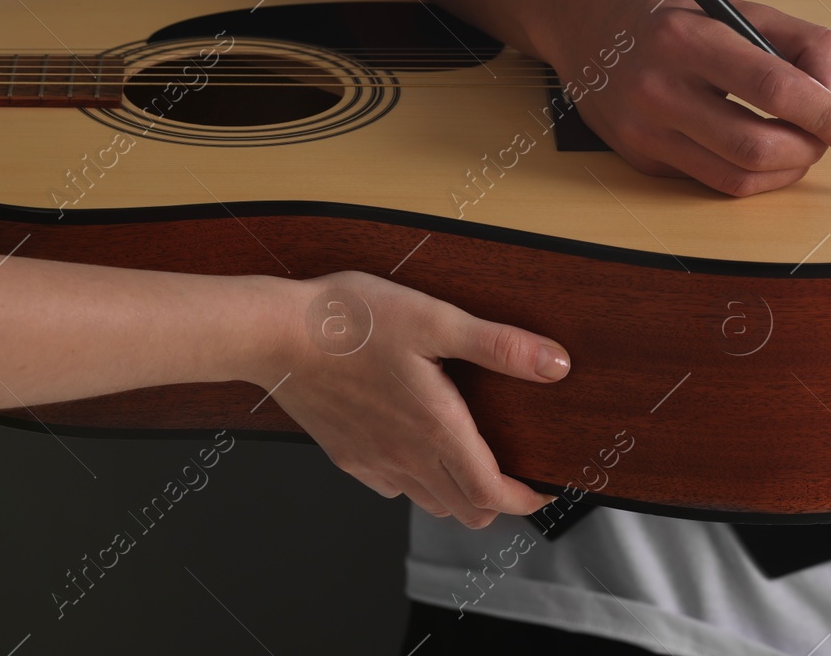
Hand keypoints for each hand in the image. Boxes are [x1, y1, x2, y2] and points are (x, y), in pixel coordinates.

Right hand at [264, 270, 570, 528]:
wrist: (275, 334)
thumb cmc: (352, 322)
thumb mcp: (436, 320)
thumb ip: (499, 345)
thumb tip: (555, 364)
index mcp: (435, 429)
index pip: (491, 494)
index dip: (524, 500)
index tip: (541, 491)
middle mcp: (406, 456)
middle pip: (464, 510)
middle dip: (495, 502)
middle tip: (512, 478)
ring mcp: (373, 461)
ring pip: (427, 503)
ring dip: (457, 496)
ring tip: (470, 466)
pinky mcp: (346, 455)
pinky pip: (389, 488)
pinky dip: (414, 483)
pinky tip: (415, 450)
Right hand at [546, 0, 830, 196]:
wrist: (587, 25)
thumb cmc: (669, 16)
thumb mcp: (734, 6)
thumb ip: (799, 42)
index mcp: (686, 39)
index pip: (769, 85)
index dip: (821, 113)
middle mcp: (657, 88)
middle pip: (754, 145)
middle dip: (807, 149)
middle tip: (826, 137)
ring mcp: (644, 131)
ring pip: (736, 177)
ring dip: (785, 170)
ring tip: (798, 144)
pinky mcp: (641, 160)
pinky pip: (713, 181)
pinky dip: (751, 173)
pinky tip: (760, 150)